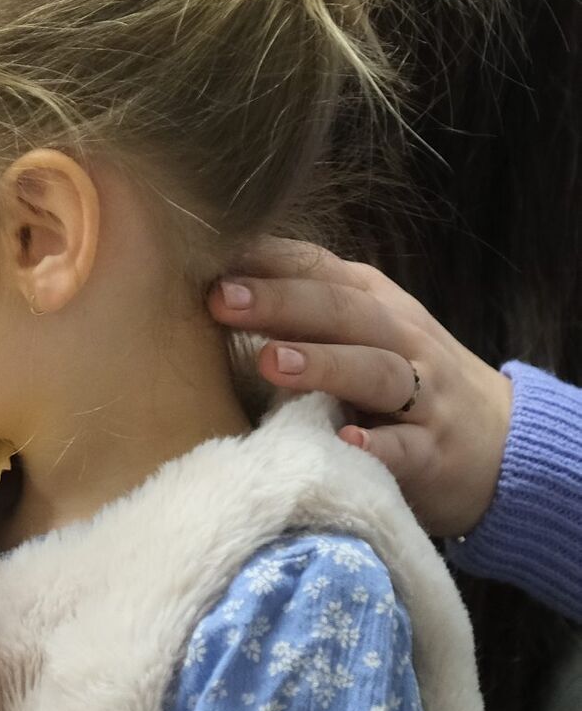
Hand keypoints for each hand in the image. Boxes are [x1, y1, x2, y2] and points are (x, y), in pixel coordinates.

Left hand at [208, 239, 512, 536]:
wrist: (502, 442)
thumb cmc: (404, 376)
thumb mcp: (362, 330)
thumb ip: (303, 305)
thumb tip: (212, 277)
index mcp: (372, 302)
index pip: (319, 270)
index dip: (267, 262)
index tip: (210, 257)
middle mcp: (400, 338)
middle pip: (342, 311)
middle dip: (281, 301)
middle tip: (222, 299)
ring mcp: (422, 395)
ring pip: (374, 371)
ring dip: (323, 364)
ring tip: (271, 361)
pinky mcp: (435, 453)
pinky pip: (405, 449)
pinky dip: (377, 447)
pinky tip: (345, 444)